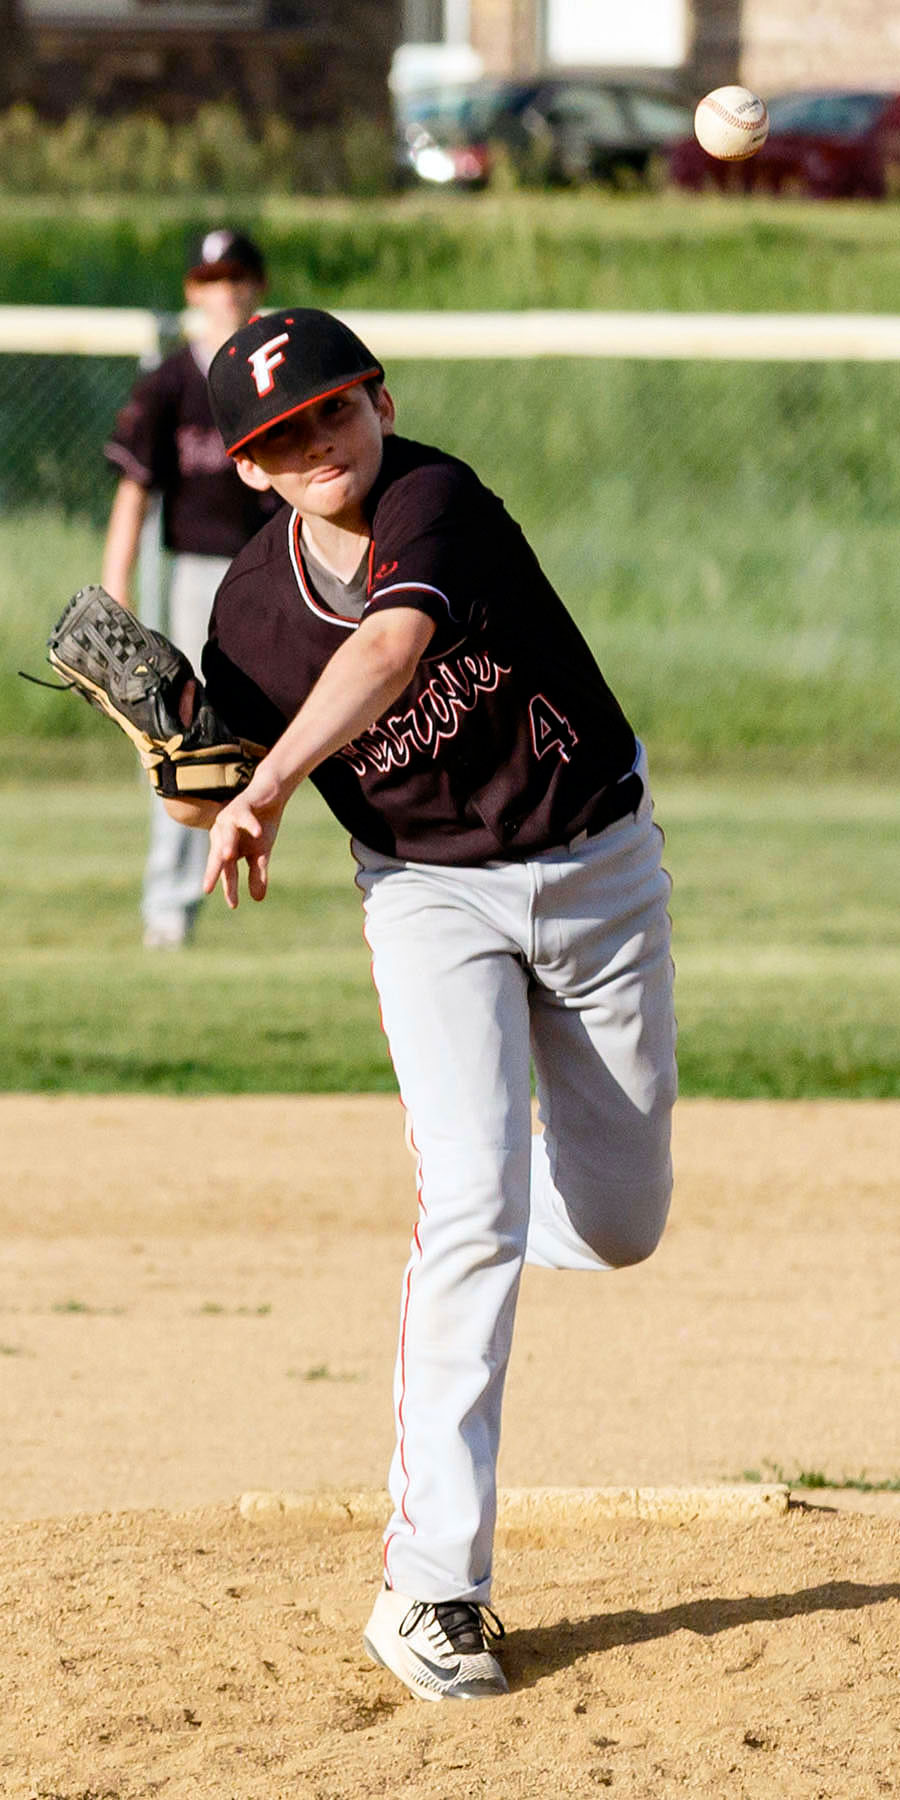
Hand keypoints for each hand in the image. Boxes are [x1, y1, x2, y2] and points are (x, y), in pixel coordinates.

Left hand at [203, 766, 286, 907]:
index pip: (227, 870)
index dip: (229, 886)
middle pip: (218, 855)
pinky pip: (244, 816)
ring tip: (227, 857)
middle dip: (213, 870)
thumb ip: (257, 874)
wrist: (269, 795)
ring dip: (226, 844)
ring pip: (226, 833)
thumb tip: (258, 899)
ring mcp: (229, 819)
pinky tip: (257, 832)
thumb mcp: (261, 853)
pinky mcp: (241, 805)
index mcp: (227, 847)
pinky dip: (250, 824)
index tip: (234, 905)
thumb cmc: (261, 824)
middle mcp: (223, 834)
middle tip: (207, 888)